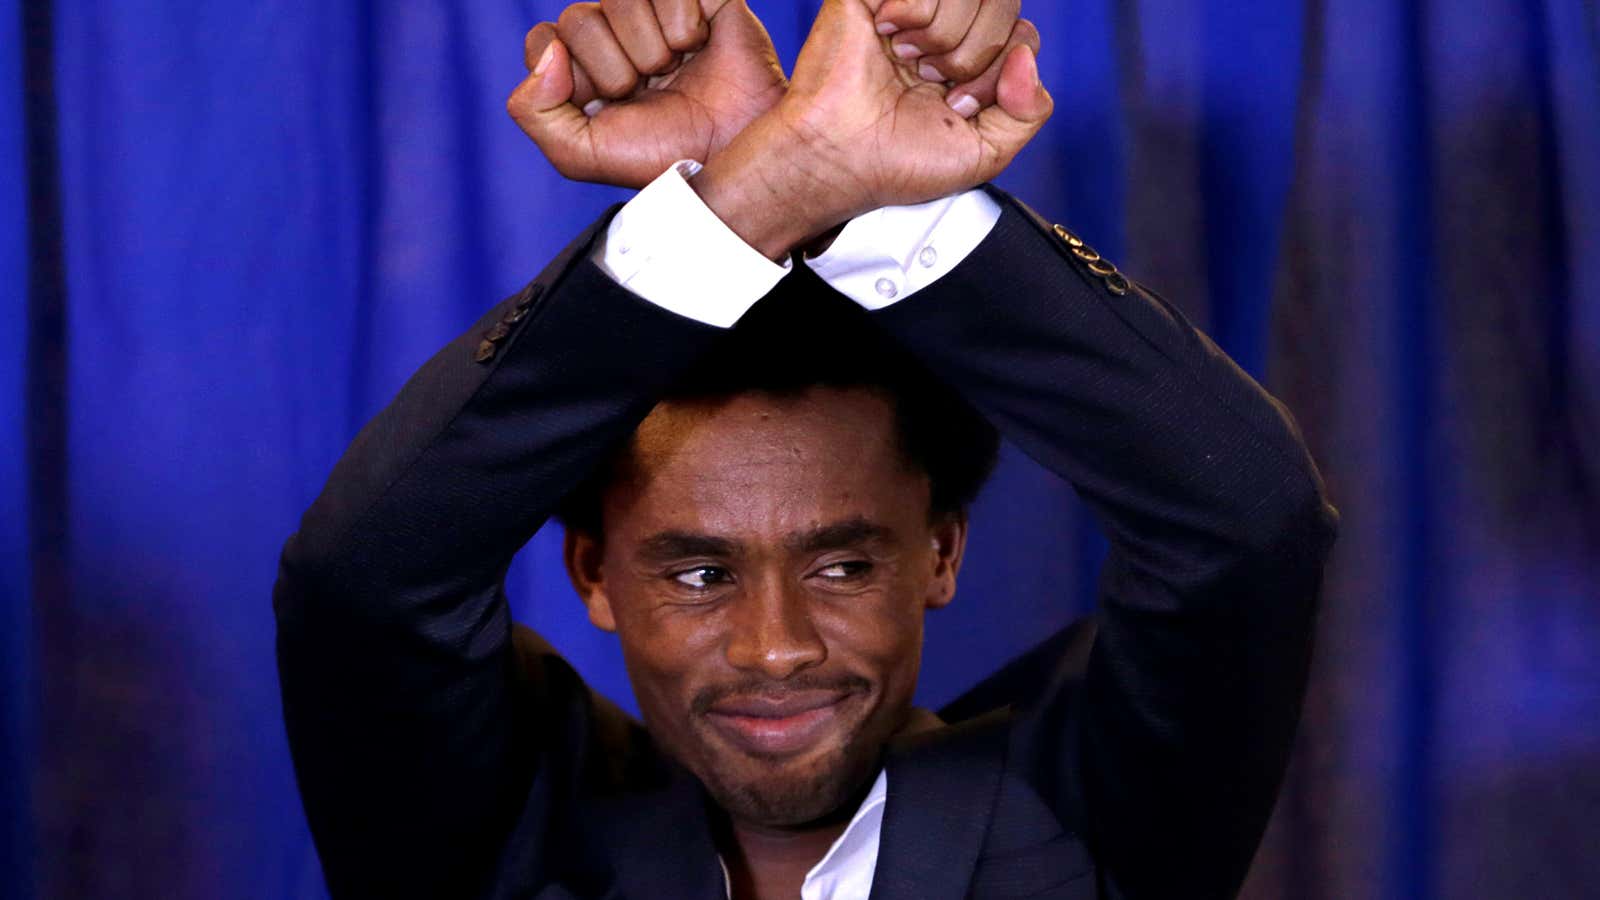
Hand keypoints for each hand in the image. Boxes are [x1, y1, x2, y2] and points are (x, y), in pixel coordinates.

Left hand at [507, 0, 786, 187]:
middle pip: (578, 19)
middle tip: (648, 92)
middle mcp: (612, 31)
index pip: (543, 40)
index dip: (573, 76)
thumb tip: (550, 51)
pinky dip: (683, 25)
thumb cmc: (661, 154)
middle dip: (615, 70)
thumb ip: (533, 110)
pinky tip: (699, 47)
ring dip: (649, 48)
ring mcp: (652, 10)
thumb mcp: (579, 155)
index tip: (607, 105)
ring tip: (674, 71)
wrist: (730, 153)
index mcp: (579, 64)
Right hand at [690, 0, 1050, 257]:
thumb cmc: (896, 161)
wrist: (840, 158)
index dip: (1001, 70)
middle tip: (932, 83)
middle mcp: (947, 27)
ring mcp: (914, 5)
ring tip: (907, 62)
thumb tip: (1026, 57)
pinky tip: (888, 35)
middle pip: (1004, 3)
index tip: (959, 105)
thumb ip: (1031, 110)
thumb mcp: (987, 152)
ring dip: (945, 35)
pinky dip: (915, 10)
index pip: (1022, 34)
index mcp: (972, 62)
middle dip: (976, 55)